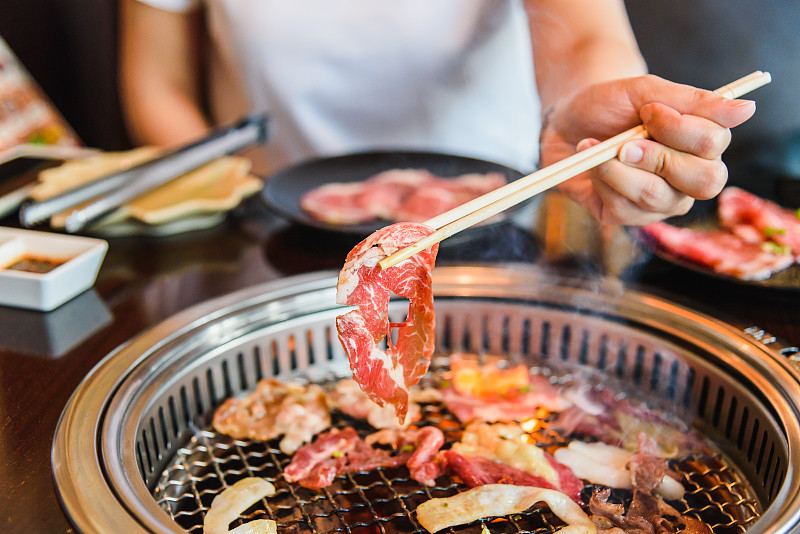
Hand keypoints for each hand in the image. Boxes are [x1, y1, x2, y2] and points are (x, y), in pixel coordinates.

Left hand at [540, 74, 756, 224]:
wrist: (565, 122)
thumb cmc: (611, 105)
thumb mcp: (646, 92)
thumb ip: (693, 101)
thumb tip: (747, 109)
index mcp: (703, 145)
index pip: (715, 145)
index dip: (679, 127)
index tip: (648, 110)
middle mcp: (689, 179)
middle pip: (704, 182)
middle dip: (658, 157)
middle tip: (626, 142)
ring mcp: (660, 203)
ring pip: (656, 196)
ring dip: (619, 168)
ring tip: (596, 147)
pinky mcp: (626, 216)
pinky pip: (622, 208)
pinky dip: (600, 179)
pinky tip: (590, 162)